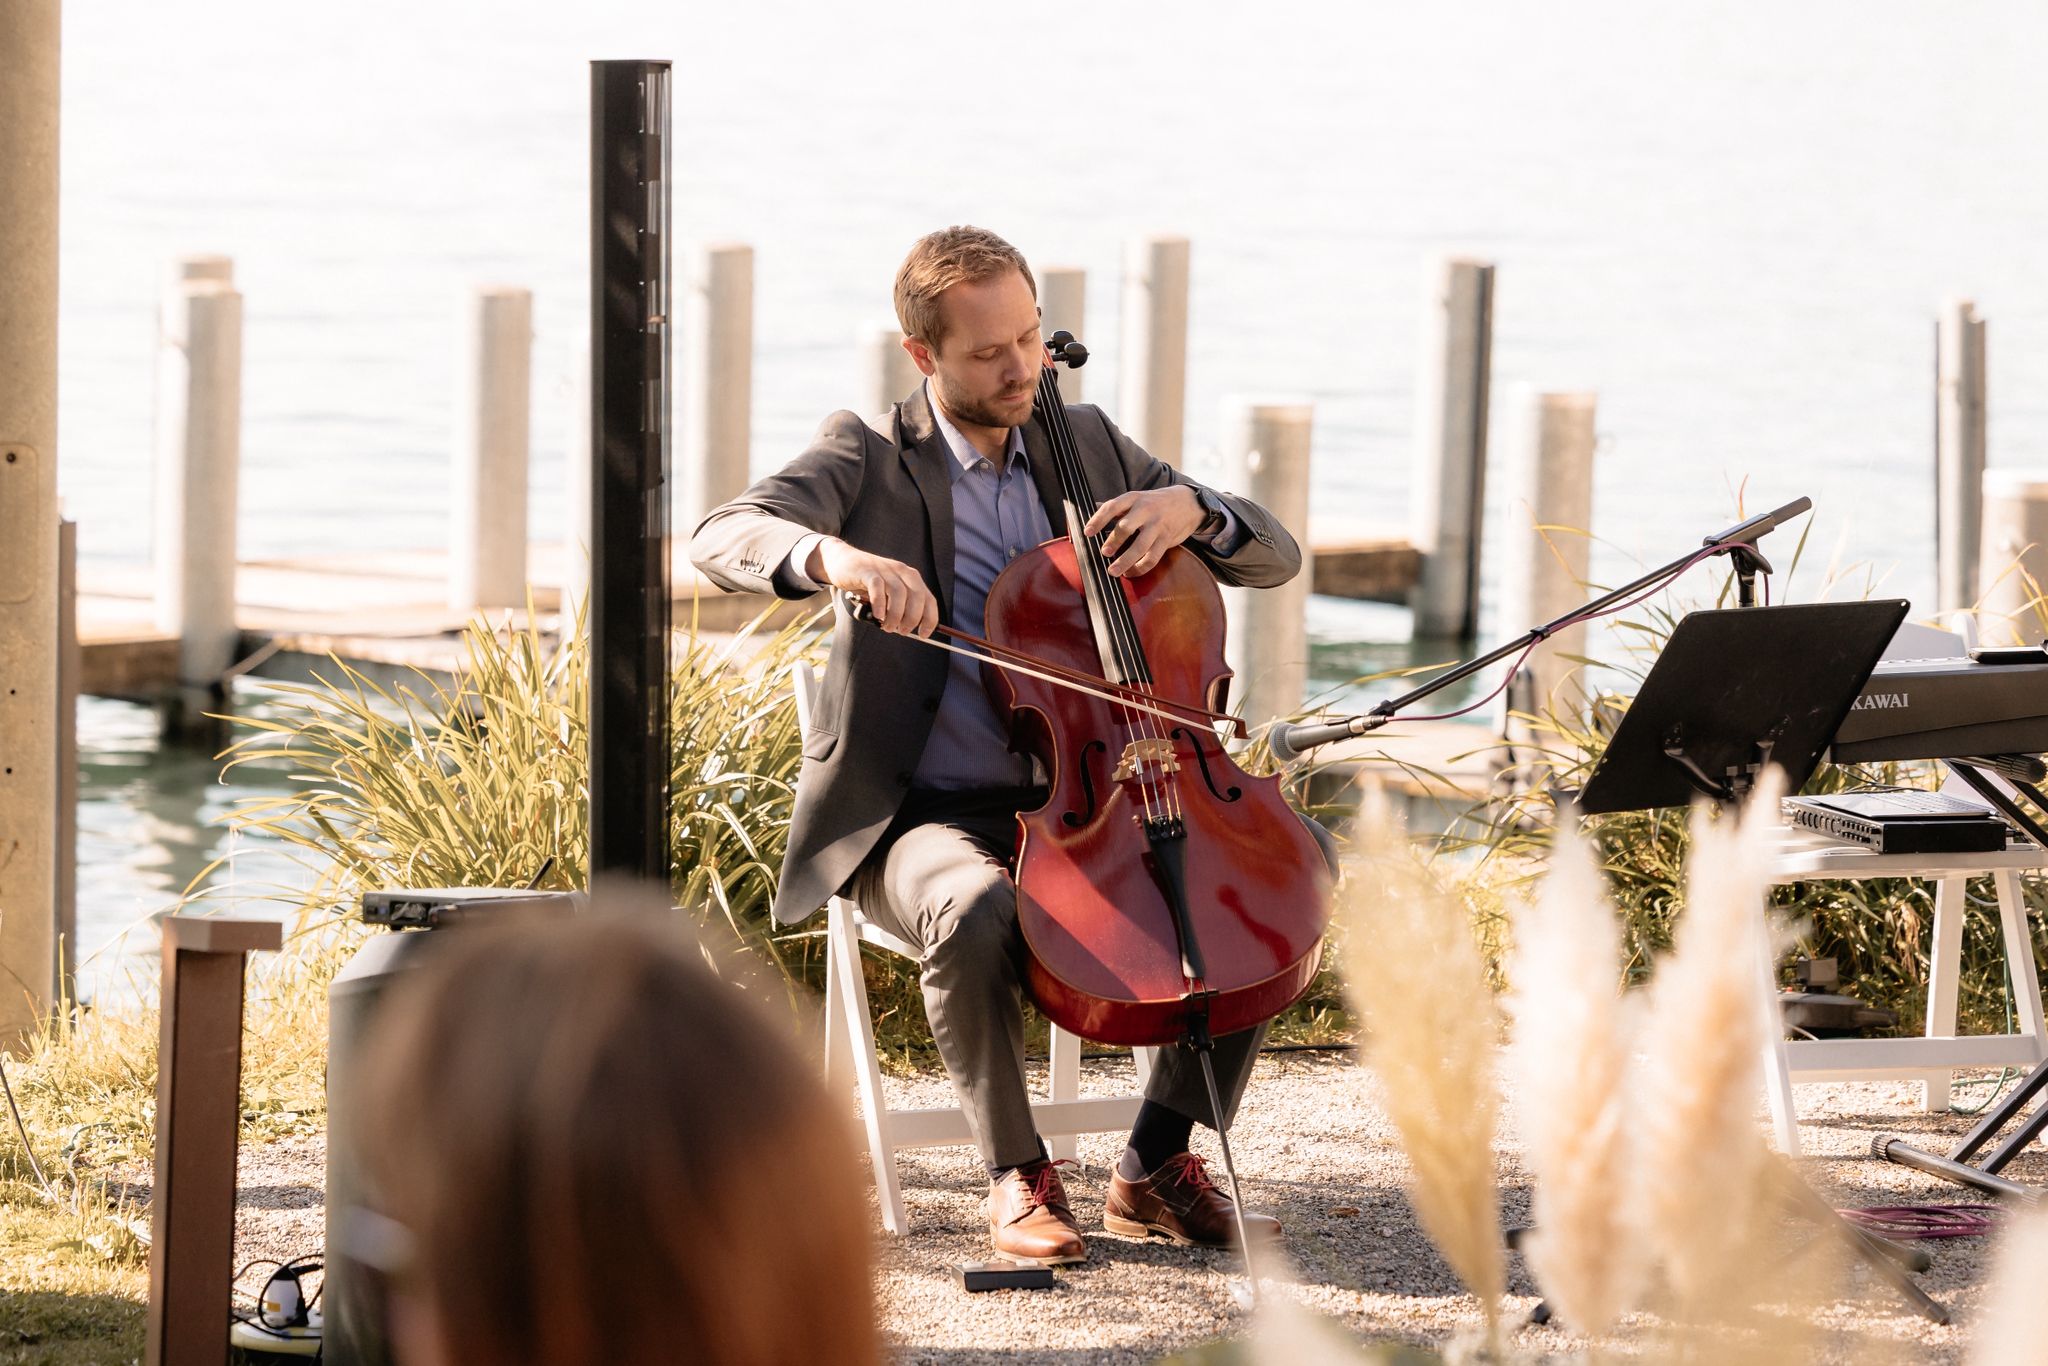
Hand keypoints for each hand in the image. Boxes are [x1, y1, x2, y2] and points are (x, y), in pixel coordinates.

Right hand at [811, 538, 939, 635]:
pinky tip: (877, 615)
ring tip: (888, 627)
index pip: (929, 599)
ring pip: (899, 593)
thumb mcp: (887, 594)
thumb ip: (898, 608)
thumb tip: (906, 630)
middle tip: (903, 631)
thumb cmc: (867, 583)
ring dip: (895, 615)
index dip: (929, 619)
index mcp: (911, 578)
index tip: (923, 635)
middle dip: (912, 619)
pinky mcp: (867, 571)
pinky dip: (879, 604)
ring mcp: (885, 570)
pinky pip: (877, 587)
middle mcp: (901, 571)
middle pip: (917, 597)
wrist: (842, 561)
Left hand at [1083, 486, 1206, 576]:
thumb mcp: (1137, 498)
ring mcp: (1157, 525)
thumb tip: (1091, 508)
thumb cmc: (1156, 502)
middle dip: (1113, 541)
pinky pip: (1152, 557)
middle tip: (1104, 553)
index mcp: (1134, 498)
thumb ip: (1116, 506)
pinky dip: (1140, 568)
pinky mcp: (1166, 539)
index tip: (1087, 533)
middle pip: (1126, 527)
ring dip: (1125, 560)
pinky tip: (1130, 572)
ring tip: (1113, 571)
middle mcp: (1146, 510)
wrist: (1188, 503)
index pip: (1112, 507)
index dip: (1098, 520)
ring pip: (1140, 546)